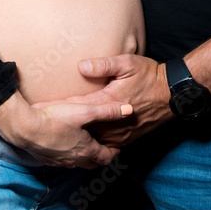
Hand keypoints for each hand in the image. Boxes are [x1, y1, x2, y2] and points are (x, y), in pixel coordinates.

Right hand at [0, 89, 132, 168]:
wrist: (26, 128)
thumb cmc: (55, 119)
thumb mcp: (84, 111)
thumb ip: (107, 111)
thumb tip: (129, 109)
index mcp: (86, 150)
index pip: (106, 157)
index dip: (114, 151)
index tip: (118, 146)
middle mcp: (75, 160)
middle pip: (93, 163)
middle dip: (101, 156)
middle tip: (105, 147)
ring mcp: (60, 161)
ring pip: (78, 162)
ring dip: (84, 155)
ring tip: (86, 144)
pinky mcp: (48, 159)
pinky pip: (64, 160)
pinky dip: (70, 154)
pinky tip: (65, 144)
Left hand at [34, 54, 171, 149]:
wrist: (171, 95)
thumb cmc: (148, 75)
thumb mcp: (127, 63)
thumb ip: (103, 65)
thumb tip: (81, 67)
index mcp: (109, 102)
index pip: (77, 106)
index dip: (57, 107)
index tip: (38, 109)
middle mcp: (112, 123)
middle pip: (80, 128)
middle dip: (61, 126)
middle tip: (39, 126)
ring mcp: (119, 135)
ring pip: (91, 140)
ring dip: (74, 138)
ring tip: (52, 138)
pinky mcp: (125, 140)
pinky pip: (103, 146)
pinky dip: (90, 144)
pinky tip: (79, 143)